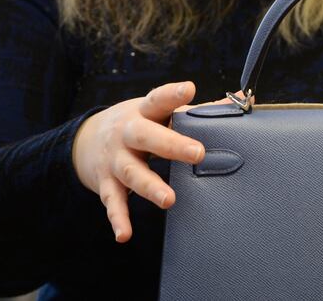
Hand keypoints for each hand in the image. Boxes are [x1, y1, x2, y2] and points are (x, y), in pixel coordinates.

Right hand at [72, 81, 236, 242]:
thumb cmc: (138, 123)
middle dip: (171, 145)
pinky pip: (113, 201)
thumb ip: (194, 110)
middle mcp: (126, 133)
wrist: (86, 139)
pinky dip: (118, 218)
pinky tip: (125, 234)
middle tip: (197, 153)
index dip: (173, 95)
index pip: (158, 100)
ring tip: (168, 200)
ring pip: (131, 172)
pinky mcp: (106, 182)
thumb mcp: (157, 112)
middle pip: (145, 136)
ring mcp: (114, 159)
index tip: (189, 89)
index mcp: (143, 112)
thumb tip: (235, 103)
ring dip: (149, 186)